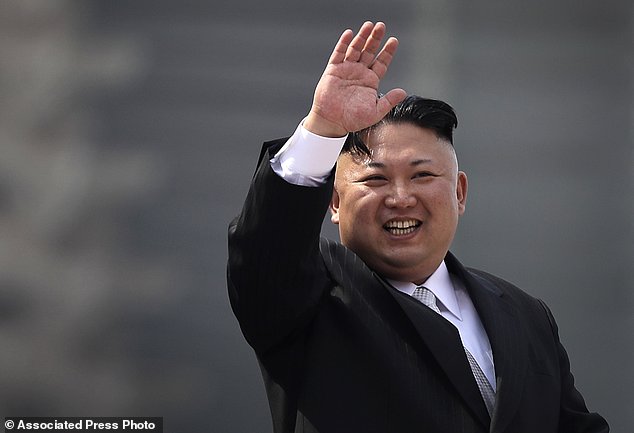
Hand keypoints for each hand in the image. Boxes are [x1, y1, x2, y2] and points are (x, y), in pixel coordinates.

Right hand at [304, 21, 406, 136]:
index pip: (381, 62)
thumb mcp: (375, 112)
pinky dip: (343, 43)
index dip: (387, 51)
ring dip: (362, 37)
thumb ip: (389, 101)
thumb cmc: (353, 120)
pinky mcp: (333, 70)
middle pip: (369, 51)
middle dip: (375, 39)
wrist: (332, 122)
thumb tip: (403, 92)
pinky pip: (339, 54)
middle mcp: (359, 73)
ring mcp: (346, 70)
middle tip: (381, 26)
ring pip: (355, 49)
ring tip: (368, 25)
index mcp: (370, 81)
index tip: (393, 40)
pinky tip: (349, 34)